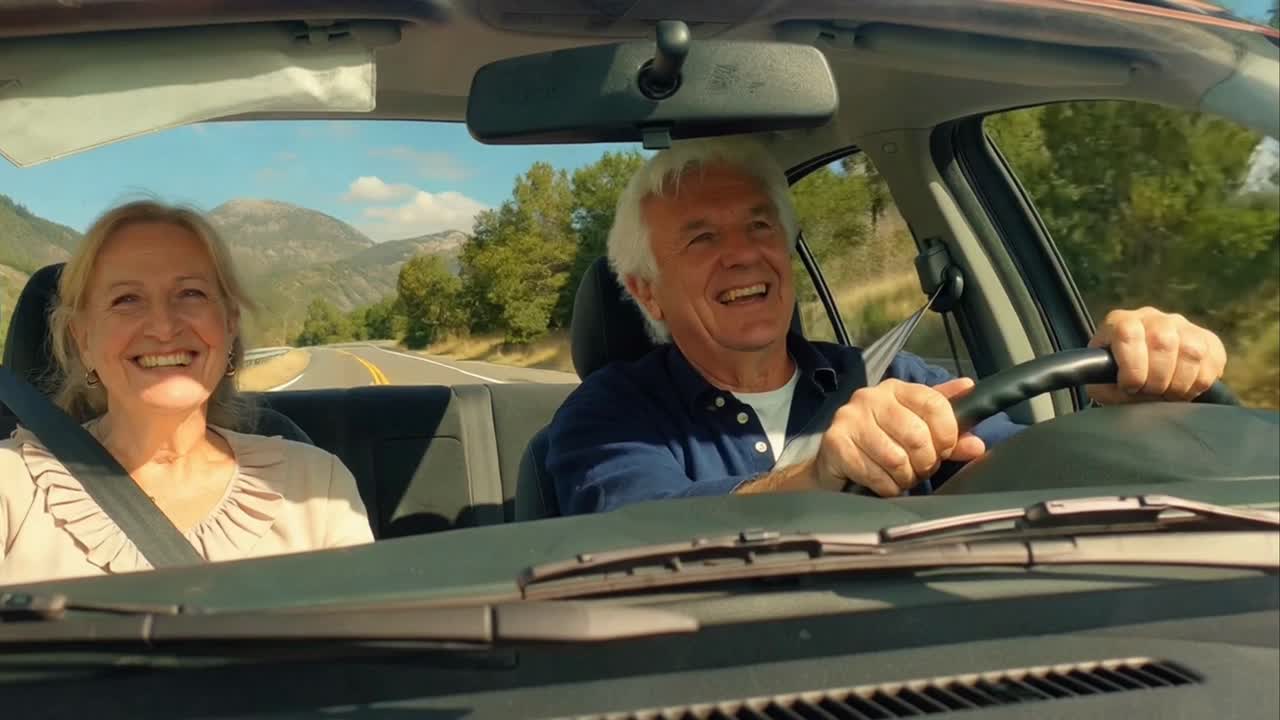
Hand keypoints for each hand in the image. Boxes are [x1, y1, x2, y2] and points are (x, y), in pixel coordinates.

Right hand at [809, 378, 986, 496]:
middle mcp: (870, 397)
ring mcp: (850, 418)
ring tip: (900, 476)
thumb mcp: (919, 432)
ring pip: (896, 459)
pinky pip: (875, 474)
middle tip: (920, 469)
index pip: (935, 404)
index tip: (945, 450)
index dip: (948, 434)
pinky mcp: (835, 442)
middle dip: (925, 462)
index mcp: (896, 389)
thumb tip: (977, 444)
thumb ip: (949, 433)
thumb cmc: (883, 445)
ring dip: (904, 477)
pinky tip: (882, 482)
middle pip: (917, 435)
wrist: (835, 463)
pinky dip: (885, 487)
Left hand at [1087, 307, 1226, 404]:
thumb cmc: (1117, 378)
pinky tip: (1185, 389)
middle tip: (1152, 394)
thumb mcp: (1101, 382)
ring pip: (1191, 351)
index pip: (1128, 334)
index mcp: (1121, 322)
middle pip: (1163, 342)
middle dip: (1157, 379)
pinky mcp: (1207, 339)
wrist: (1142, 373)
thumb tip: (1124, 391)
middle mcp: (1153, 318)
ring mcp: (1183, 325)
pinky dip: (1200, 383)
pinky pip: (1213, 360)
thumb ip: (1106, 386)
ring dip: (1180, 383)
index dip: (1132, 367)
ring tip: (1168, 395)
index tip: (1130, 387)